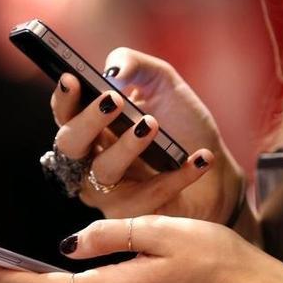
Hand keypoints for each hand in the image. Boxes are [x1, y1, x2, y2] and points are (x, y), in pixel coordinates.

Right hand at [51, 48, 243, 223]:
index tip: (72, 78)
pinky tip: (200, 158)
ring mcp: (109, 192)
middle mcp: (91, 160)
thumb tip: (112, 72)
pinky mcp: (134, 217)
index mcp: (92, 127)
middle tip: (115, 100)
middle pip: (70, 144)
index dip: (64, 98)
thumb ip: (135, 65)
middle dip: (89, 120)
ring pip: (103, 172)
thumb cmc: (182, 124)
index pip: (65, 113)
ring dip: (127, 146)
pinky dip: (177, 176)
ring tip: (153, 124)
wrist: (219, 170)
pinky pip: (149, 197)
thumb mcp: (163, 82)